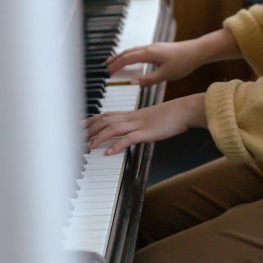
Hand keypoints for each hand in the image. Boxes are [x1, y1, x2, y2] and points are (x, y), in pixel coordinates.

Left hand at [84, 94, 206, 154]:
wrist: (185, 110)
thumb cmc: (172, 115)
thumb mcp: (152, 118)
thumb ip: (141, 123)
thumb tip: (134, 131)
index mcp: (133, 114)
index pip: (108, 115)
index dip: (92, 120)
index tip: (80, 125)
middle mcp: (133, 117)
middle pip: (106, 120)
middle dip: (90, 128)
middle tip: (77, 136)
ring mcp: (139, 124)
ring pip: (113, 129)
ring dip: (99, 137)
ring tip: (89, 146)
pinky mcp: (147, 132)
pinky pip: (128, 138)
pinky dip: (116, 145)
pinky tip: (108, 152)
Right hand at [106, 40, 200, 86]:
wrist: (197, 51)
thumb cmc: (184, 62)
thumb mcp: (165, 75)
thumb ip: (148, 80)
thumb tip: (132, 83)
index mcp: (149, 53)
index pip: (127, 58)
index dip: (116, 65)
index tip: (107, 72)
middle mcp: (149, 48)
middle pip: (128, 52)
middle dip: (115, 59)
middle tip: (105, 66)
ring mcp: (154, 47)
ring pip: (133, 50)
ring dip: (122, 56)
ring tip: (114, 62)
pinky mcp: (159, 49)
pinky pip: (140, 51)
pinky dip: (131, 55)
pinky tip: (132, 61)